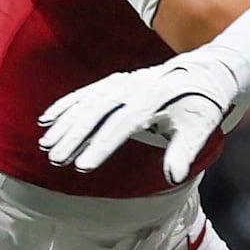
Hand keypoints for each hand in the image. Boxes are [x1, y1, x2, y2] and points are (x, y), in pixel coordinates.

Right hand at [41, 51, 243, 185]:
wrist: (204, 72)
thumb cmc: (201, 106)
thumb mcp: (199, 129)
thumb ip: (184, 152)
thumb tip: (174, 177)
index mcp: (152, 101)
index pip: (121, 126)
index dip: (100, 146)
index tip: (82, 167)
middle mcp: (133, 89)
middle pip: (96, 113)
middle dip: (74, 136)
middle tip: (55, 160)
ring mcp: (122, 83)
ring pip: (86, 102)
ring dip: (64, 122)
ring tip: (45, 146)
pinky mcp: (115, 81)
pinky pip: (85, 92)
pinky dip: (65, 105)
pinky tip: (46, 120)